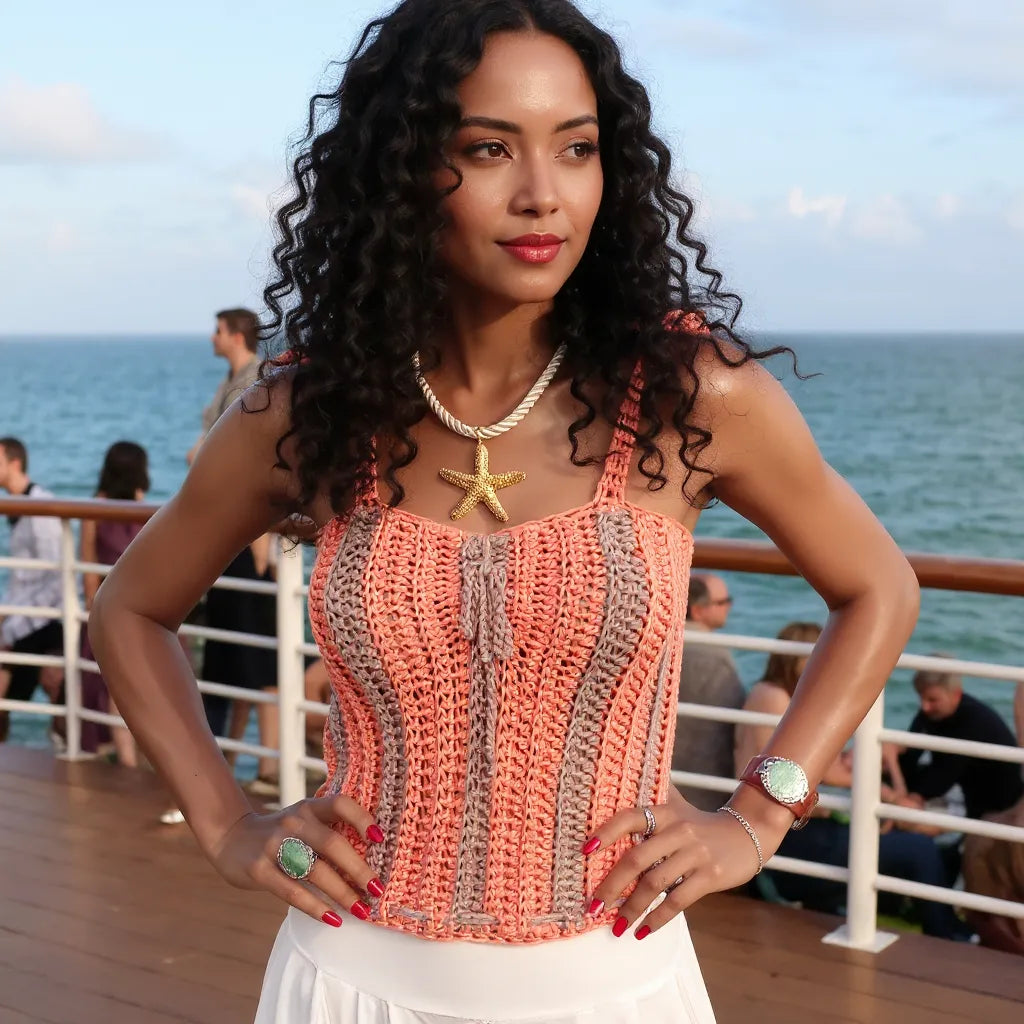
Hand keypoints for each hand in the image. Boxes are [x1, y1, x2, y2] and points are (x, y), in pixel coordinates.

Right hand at [207, 794, 386, 927]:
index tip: (380, 840)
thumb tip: (371, 858)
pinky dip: (316, 907)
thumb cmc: (280, 833)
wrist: (230, 837)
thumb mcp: (301, 820)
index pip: (340, 804)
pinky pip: (292, 892)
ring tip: (362, 910)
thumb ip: (327, 830)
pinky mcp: (258, 871)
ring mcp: (274, 846)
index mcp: (308, 808)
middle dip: (359, 869)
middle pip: (333, 844)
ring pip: (315, 871)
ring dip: (342, 893)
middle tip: (377, 889)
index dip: (362, 819)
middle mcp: (293, 823)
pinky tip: (333, 919)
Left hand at [583, 798, 767, 939]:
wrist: (747, 832)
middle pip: (637, 858)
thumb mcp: (677, 804)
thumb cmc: (700, 823)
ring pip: (654, 884)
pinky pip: (677, 901)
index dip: (606, 833)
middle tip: (593, 905)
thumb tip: (611, 789)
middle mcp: (678, 830)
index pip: (629, 818)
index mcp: (665, 812)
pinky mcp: (709, 876)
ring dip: (631, 908)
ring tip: (616, 926)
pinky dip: (657, 918)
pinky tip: (643, 931)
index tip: (584, 851)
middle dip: (611, 885)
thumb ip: (650, 797)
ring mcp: (695, 853)